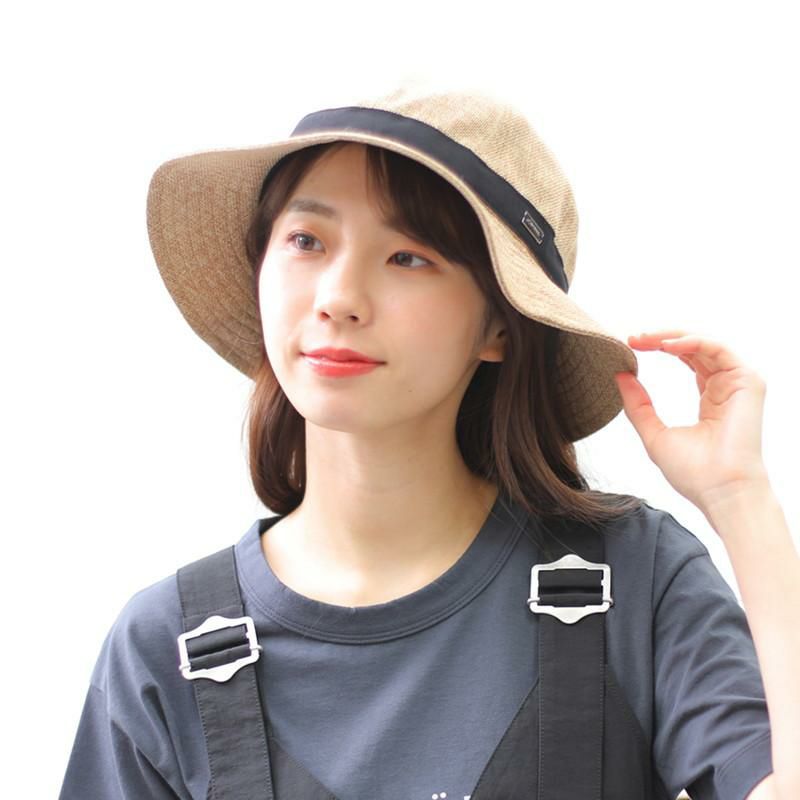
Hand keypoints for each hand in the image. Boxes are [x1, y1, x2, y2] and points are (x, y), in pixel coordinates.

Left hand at [613, 330, 770, 515]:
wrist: (720, 491)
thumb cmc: (693, 472)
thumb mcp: (653, 434)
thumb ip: (638, 405)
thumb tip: (620, 375)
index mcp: (709, 399)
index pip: (686, 359)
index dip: (658, 347)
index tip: (629, 345)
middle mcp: (726, 387)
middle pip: (694, 348)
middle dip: (661, 338)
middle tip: (632, 338)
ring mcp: (738, 383)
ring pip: (705, 343)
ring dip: (673, 336)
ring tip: (644, 339)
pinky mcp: (748, 382)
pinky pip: (719, 349)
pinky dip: (692, 341)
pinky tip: (667, 346)